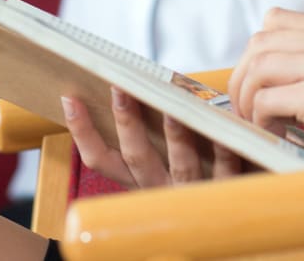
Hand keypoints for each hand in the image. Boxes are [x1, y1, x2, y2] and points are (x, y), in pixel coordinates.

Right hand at [61, 90, 241, 189]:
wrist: (233, 217)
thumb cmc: (197, 173)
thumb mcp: (167, 162)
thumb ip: (155, 136)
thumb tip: (141, 86)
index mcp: (140, 181)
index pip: (101, 159)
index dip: (82, 132)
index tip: (70, 99)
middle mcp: (160, 189)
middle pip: (136, 156)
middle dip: (126, 121)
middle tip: (119, 88)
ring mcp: (192, 193)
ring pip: (180, 164)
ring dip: (174, 135)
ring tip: (173, 109)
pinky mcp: (225, 191)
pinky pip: (225, 168)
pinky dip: (223, 150)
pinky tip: (223, 130)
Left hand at [228, 9, 303, 159]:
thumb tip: (263, 68)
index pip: (276, 19)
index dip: (257, 51)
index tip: (257, 82)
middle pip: (260, 42)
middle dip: (242, 77)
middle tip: (246, 109)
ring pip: (257, 68)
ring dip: (246, 100)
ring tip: (261, 123)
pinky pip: (264, 101)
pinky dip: (259, 121)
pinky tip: (278, 134)